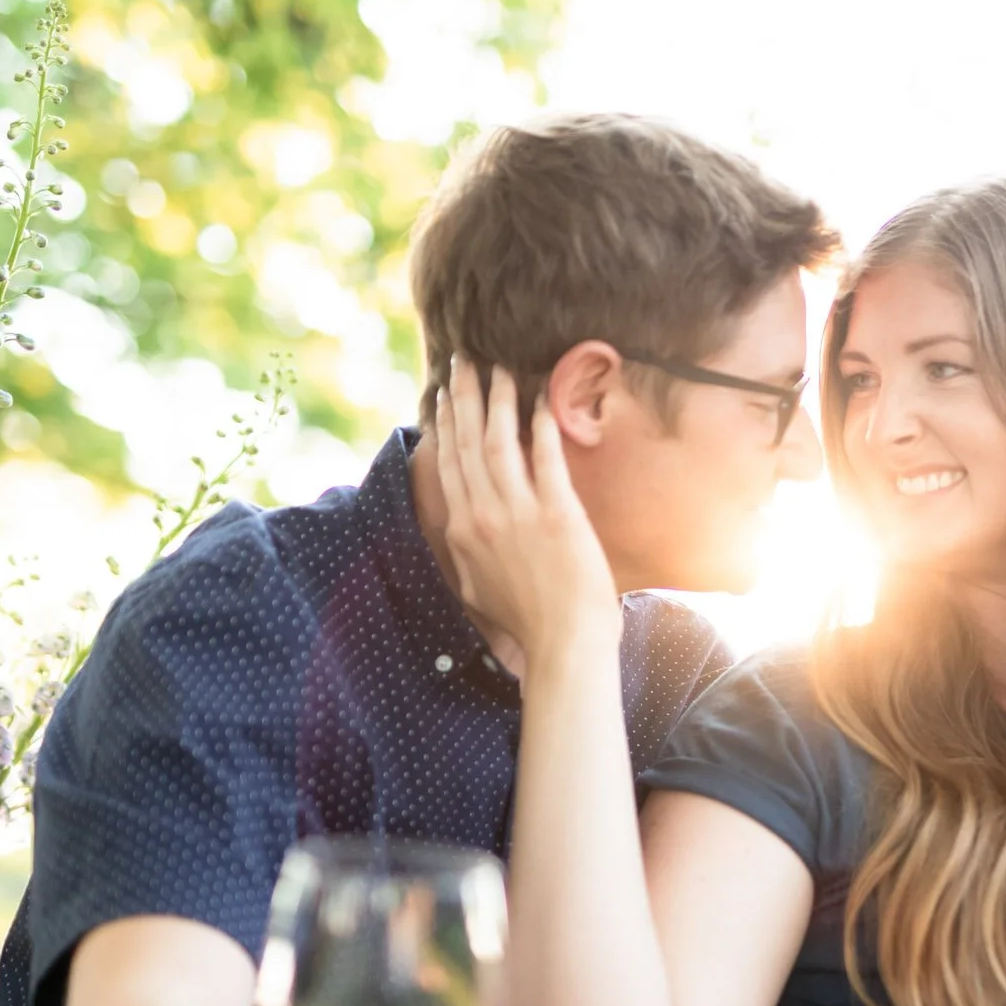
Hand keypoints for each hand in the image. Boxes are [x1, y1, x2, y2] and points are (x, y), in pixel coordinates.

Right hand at [425, 357, 618, 666]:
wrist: (563, 643)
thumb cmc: (528, 623)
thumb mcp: (478, 589)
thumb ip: (465, 555)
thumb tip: (459, 533)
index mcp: (463, 531)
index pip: (449, 465)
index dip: (445, 425)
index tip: (441, 395)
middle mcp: (483, 515)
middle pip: (466, 443)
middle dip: (463, 397)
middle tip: (463, 362)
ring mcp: (518, 512)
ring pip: (498, 441)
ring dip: (496, 400)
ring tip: (498, 369)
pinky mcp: (557, 512)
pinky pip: (543, 457)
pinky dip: (539, 426)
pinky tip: (540, 400)